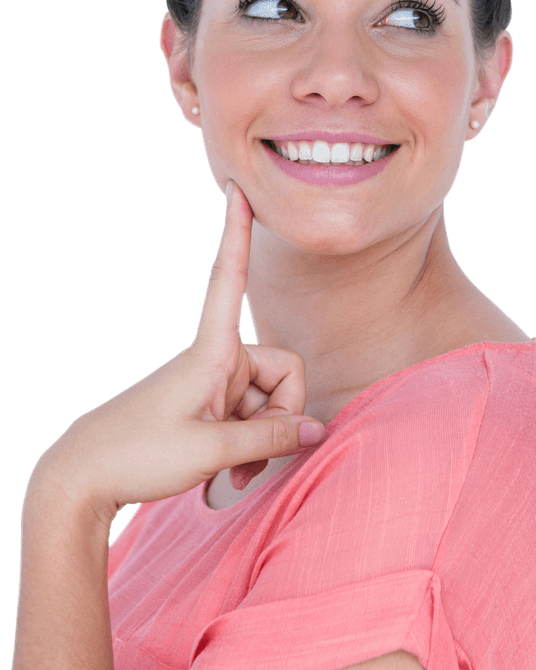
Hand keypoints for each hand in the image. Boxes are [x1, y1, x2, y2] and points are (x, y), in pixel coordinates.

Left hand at [31, 180, 325, 523]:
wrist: (86, 478)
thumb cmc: (139, 455)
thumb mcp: (212, 452)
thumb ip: (270, 440)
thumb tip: (316, 429)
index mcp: (210, 354)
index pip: (227, 280)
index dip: (235, 235)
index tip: (238, 191)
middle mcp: (215, 360)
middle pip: (284, 373)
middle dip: (280, 419)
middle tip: (251, 462)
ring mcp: (212, 384)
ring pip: (269, 403)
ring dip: (260, 442)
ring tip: (233, 474)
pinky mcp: (208, 405)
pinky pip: (249, 418)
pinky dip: (247, 447)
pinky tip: (229, 476)